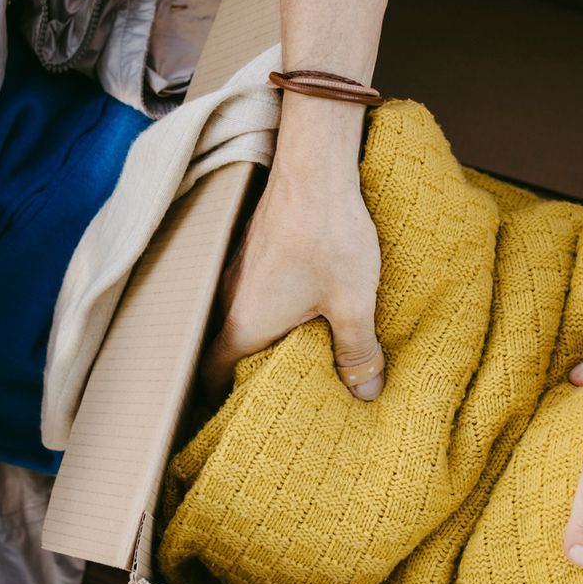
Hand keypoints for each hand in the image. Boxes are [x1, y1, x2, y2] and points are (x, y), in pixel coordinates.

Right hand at [202, 98, 384, 398]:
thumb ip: (357, 353)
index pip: (215, 375)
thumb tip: (367, 394)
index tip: (244, 415)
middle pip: (227, 349)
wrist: (314, 168)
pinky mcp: (255, 250)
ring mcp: (239, 272)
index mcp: (244, 325)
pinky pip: (253, 294)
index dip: (223, 400)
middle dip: (249, 373)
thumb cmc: (329, 236)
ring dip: (263, 339)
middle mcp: (230, 300)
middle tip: (281, 393)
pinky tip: (303, 311)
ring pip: (242, 319)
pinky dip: (271, 311)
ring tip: (298, 357)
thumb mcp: (352, 303)